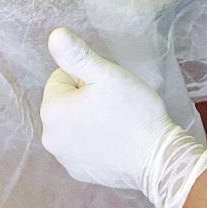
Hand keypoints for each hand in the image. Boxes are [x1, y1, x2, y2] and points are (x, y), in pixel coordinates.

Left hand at [40, 29, 206, 207]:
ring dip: (88, 120)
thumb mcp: (107, 75)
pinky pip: (80, 147)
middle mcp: (49, 137)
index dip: (86, 79)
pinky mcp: (78, 173)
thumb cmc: (133, 111)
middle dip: (85, 99)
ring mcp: (64, 158)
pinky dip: (94, 142)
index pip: (61, 78)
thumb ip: (77, 55)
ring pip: (72, 125)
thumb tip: (54, 35)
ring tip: (116, 122)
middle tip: (114, 104)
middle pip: (65, 103)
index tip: (107, 89)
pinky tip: (115, 142)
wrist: (157, 158)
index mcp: (52, 110)